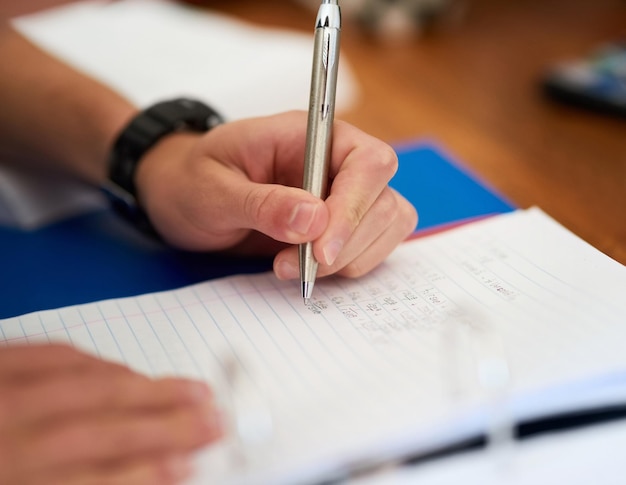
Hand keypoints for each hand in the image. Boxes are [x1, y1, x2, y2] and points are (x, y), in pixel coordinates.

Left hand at [0, 344, 222, 484]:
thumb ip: (81, 480)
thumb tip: (153, 468)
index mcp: (8, 477)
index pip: (87, 480)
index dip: (143, 475)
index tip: (188, 466)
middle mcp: (4, 434)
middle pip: (100, 430)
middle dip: (166, 427)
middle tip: (214, 421)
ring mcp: (0, 391)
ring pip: (89, 385)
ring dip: (148, 390)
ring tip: (194, 392)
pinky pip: (59, 352)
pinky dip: (103, 363)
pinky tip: (131, 371)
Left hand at [136, 110, 417, 279]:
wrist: (180, 196)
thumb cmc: (191, 180)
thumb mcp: (213, 190)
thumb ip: (262, 203)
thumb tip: (314, 221)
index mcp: (309, 136)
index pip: (367, 161)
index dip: (354, 207)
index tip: (321, 250)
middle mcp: (335, 161)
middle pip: (384, 200)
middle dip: (347, 243)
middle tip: (296, 268)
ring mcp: (341, 193)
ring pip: (387, 225)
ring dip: (350, 258)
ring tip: (293, 268)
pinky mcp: (339, 224)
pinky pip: (371, 245)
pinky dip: (349, 266)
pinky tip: (306, 269)